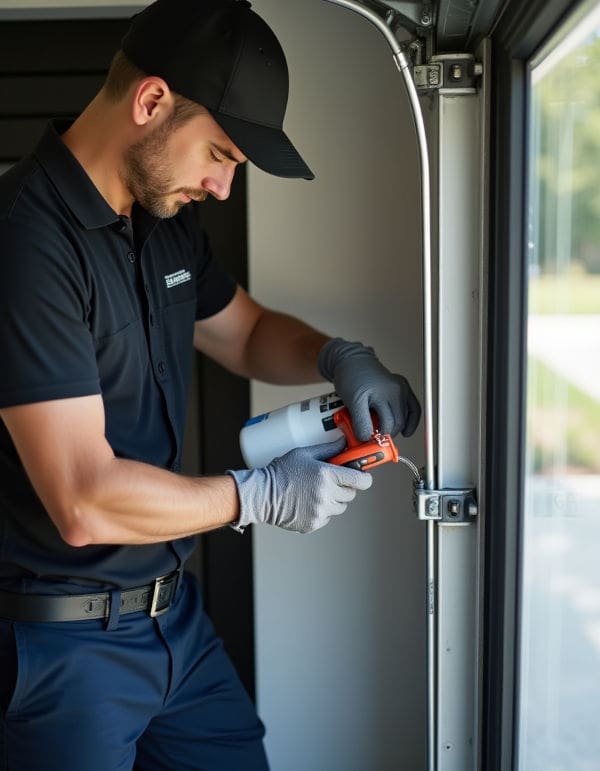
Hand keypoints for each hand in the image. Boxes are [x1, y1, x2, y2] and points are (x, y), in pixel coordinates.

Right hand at [227, 439, 372, 532]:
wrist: (262, 495)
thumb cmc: (281, 472)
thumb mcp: (304, 454)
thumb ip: (328, 449)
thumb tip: (345, 442)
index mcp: (327, 475)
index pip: (361, 481)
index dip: (364, 478)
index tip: (361, 476)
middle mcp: (327, 495)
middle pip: (351, 494)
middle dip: (345, 486)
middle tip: (331, 480)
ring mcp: (321, 511)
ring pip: (341, 507)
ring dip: (335, 500)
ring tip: (317, 491)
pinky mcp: (314, 523)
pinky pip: (328, 517)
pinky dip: (323, 510)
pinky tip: (308, 502)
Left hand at [318, 337, 420, 441]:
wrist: (352, 361)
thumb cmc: (351, 377)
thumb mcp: (352, 401)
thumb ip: (360, 420)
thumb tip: (366, 438)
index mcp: (385, 393)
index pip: (388, 424)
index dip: (379, 436)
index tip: (369, 441)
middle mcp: (397, 390)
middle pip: (398, 422)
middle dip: (387, 433)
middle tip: (375, 438)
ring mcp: (402, 388)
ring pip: (405, 417)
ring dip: (396, 427)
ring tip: (383, 431)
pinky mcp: (403, 387)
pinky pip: (413, 408)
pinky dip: (411, 421)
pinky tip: (406, 431)